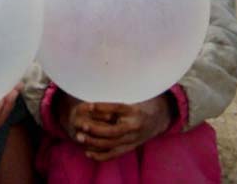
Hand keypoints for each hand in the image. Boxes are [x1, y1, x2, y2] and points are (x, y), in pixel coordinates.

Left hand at [57, 92, 172, 160]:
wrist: (157, 118)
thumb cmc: (139, 102)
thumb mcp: (131, 95)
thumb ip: (116, 92)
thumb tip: (96, 81)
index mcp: (134, 110)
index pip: (116, 108)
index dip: (101, 107)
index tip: (87, 106)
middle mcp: (134, 126)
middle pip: (113, 131)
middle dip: (95, 129)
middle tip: (80, 125)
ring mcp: (132, 139)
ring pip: (111, 144)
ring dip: (93, 142)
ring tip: (79, 137)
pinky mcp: (129, 148)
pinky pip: (114, 154)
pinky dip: (100, 155)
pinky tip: (87, 152)